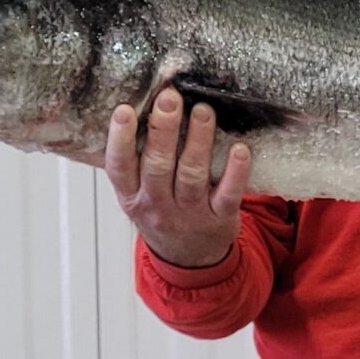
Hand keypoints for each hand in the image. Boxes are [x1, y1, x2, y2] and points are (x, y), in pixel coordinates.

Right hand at [104, 89, 250, 266]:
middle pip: (158, 166)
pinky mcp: (220, 218)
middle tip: (170, 98)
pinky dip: (235, 172)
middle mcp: (157, 206)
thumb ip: (134, 160)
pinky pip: (228, 195)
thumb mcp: (137, 193)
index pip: (119, 166)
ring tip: (203, 111)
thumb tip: (135, 105)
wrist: (189, 259)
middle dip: (163, 130)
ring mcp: (189, 213)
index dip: (120, 139)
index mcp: (131, 196)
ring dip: (198, 141)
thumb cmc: (162, 211)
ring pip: (192, 175)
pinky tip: (240, 149)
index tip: (125, 110)